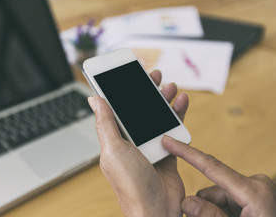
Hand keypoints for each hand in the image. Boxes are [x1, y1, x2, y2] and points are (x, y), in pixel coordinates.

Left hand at [88, 70, 188, 216]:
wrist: (156, 210)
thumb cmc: (131, 185)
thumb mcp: (113, 149)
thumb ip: (106, 123)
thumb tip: (95, 99)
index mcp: (114, 138)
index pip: (116, 108)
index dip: (121, 90)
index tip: (127, 74)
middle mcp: (130, 140)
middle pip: (138, 109)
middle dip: (146, 91)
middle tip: (153, 76)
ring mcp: (149, 145)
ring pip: (156, 116)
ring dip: (162, 99)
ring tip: (169, 86)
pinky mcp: (166, 151)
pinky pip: (171, 128)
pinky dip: (176, 114)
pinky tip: (180, 102)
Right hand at [162, 136, 275, 216]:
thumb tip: (187, 201)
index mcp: (254, 192)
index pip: (212, 167)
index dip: (186, 153)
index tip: (169, 141)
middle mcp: (256, 185)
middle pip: (212, 190)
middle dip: (205, 208)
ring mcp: (257, 191)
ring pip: (217, 197)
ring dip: (214, 213)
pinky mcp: (255, 197)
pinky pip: (226, 202)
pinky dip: (222, 213)